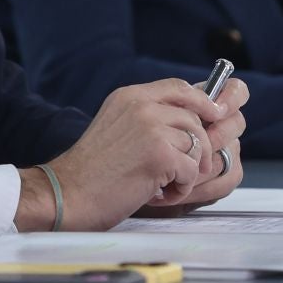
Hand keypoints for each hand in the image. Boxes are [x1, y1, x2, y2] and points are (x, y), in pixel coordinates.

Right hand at [20, 77, 249, 231]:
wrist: (67, 194)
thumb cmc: (92, 170)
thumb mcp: (117, 127)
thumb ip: (146, 116)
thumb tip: (190, 118)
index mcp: (129, 96)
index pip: (178, 87)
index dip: (202, 101)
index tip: (216, 115)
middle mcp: (141, 106)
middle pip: (194, 118)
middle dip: (198, 147)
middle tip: (183, 170)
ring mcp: (151, 128)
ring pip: (196, 144)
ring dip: (187, 170)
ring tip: (166, 184)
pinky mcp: (159, 155)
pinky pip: (191, 169)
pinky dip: (181, 187)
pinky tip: (161, 194)